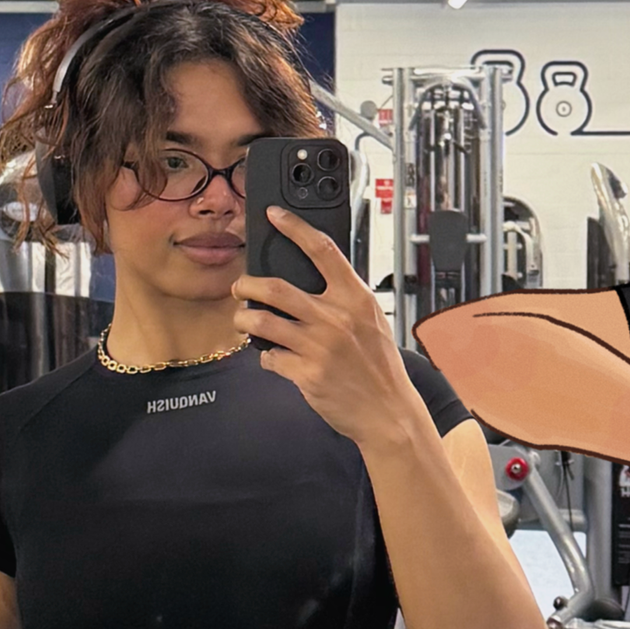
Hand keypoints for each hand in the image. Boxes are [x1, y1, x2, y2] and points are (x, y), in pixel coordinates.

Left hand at [234, 212, 433, 458]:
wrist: (388, 413)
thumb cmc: (380, 368)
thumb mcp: (372, 322)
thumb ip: (345, 300)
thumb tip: (311, 281)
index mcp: (356, 299)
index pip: (322, 251)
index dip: (295, 228)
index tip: (276, 215)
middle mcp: (336, 318)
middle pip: (276, 287)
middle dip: (247, 284)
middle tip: (241, 287)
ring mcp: (319, 347)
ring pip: (262, 322)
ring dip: (244, 319)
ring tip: (243, 320)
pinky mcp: (306, 374)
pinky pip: (270, 357)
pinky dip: (265, 356)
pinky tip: (272, 357)